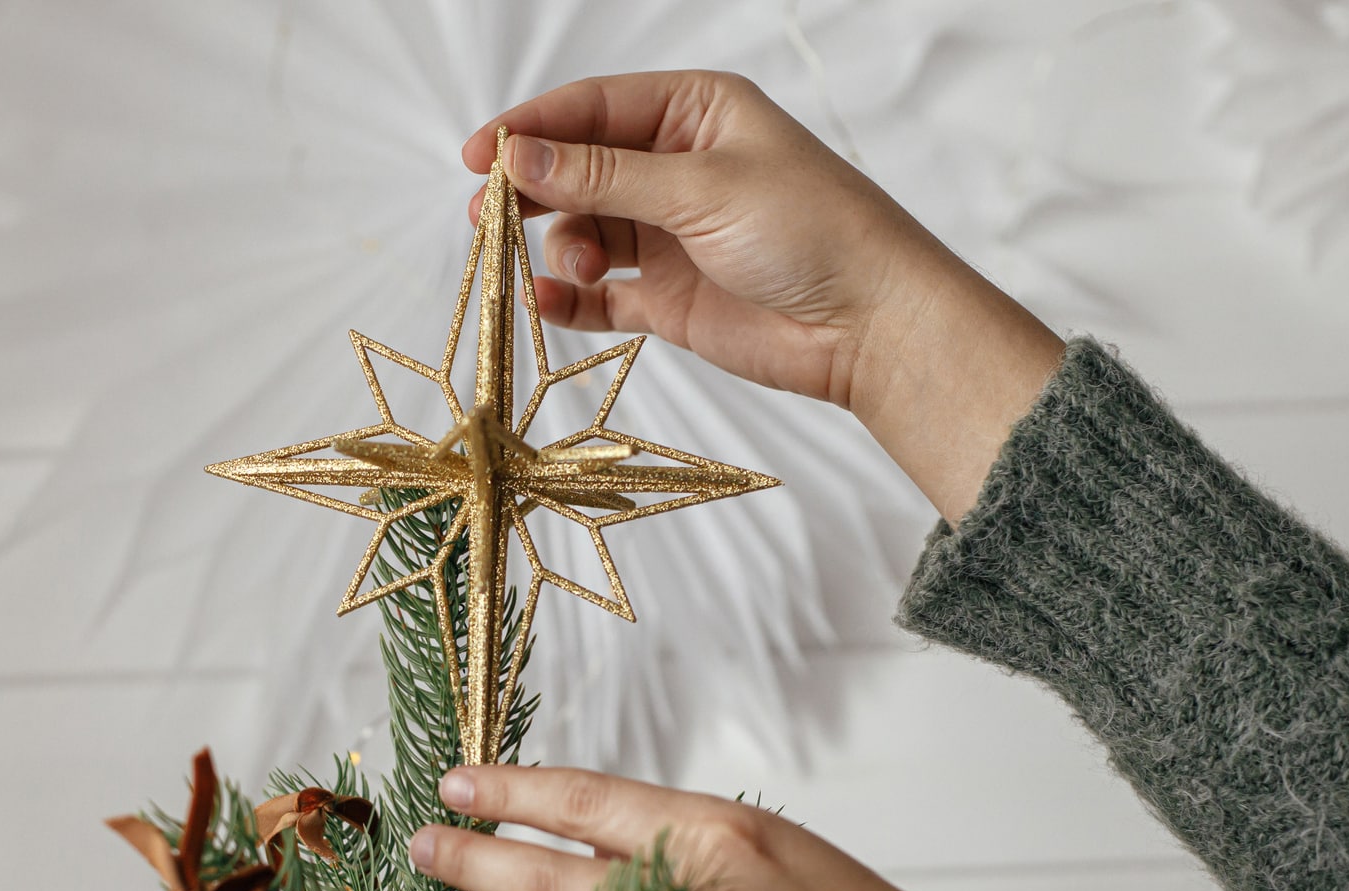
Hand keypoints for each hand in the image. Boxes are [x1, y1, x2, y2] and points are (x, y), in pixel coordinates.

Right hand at [464, 71, 1065, 522]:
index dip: (531, 128)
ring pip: (582, 232)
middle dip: (533, 191)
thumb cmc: (812, 230)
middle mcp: (677, 168)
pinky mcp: (667, 298)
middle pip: (577, 169)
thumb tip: (520, 155)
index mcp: (694, 113)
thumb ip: (604, 175)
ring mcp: (669, 235)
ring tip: (577, 267)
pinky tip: (549, 301)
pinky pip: (598, 293)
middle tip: (489, 217)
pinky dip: (569, 297)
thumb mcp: (701, 187)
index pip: (592, 108)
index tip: (479, 156)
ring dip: (562, 247)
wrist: (869, 324)